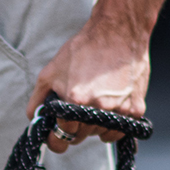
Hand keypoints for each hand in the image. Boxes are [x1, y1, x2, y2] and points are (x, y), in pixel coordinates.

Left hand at [27, 21, 147, 152]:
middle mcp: (98, 108)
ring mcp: (119, 110)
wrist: (119, 32)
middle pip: (81, 137)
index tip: (55, 136)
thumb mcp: (51, 71)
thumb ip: (38, 99)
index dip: (55, 138)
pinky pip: (120, 132)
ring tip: (94, 103)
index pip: (62, 136)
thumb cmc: (84, 49)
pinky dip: (112, 127)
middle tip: (75, 111)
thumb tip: (34, 118)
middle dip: (74, 128)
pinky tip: (107, 110)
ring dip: (94, 126)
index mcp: (75, 101)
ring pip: (100, 135)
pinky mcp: (136, 109)